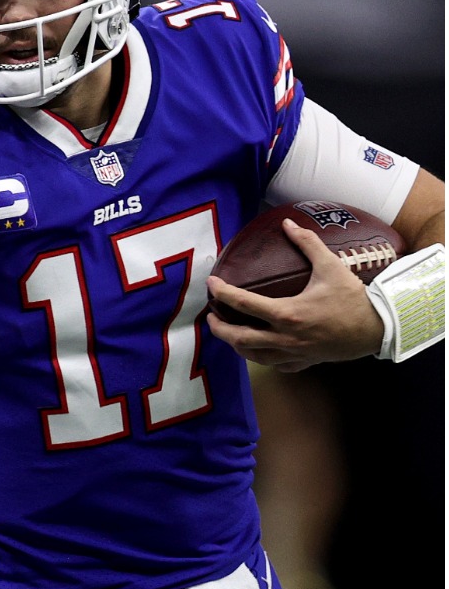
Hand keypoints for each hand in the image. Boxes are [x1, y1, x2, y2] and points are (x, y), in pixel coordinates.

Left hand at [206, 218, 384, 371]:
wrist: (377, 330)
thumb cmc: (353, 298)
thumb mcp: (331, 267)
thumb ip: (308, 243)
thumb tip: (288, 223)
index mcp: (287, 313)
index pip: (242, 303)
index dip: (222, 292)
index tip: (212, 284)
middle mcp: (285, 337)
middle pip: (239, 338)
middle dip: (219, 328)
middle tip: (211, 317)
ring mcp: (293, 353)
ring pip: (253, 356)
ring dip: (236, 345)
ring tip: (229, 332)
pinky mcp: (302, 362)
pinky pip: (274, 365)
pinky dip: (261, 357)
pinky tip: (258, 349)